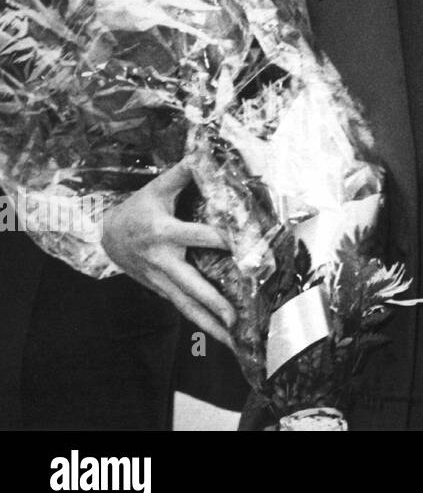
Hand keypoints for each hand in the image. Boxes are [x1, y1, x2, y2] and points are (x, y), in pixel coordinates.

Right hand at [101, 162, 236, 349]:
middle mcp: (162, 260)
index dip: (224, 240)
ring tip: (235, 341)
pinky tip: (222, 335)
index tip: (248, 248)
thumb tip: (206, 151)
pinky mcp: (160, 290)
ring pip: (186, 305)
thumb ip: (184, 172)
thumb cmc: (138, 208)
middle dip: (214, 303)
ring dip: (210, 324)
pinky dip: (201, 321)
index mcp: (163, 232)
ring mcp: (160, 279)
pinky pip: (183, 307)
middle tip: (237, 318)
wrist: (104, 235)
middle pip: (192, 285)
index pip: (199, 237)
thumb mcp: (158, 187)